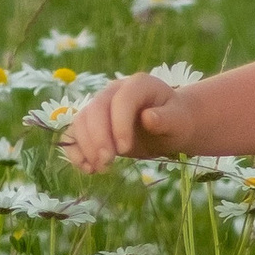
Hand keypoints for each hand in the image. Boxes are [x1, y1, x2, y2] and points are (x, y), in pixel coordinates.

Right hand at [61, 74, 183, 168]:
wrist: (168, 126)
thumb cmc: (176, 122)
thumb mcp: (179, 121)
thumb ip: (167, 119)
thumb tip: (148, 117)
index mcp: (137, 85)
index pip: (121, 100)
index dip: (118, 124)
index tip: (124, 149)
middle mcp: (114, 91)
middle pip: (95, 109)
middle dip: (98, 138)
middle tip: (107, 163)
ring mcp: (100, 106)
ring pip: (81, 121)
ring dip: (86, 147)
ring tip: (100, 169)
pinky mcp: (92, 124)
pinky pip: (75, 133)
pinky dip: (75, 151)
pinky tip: (87, 169)